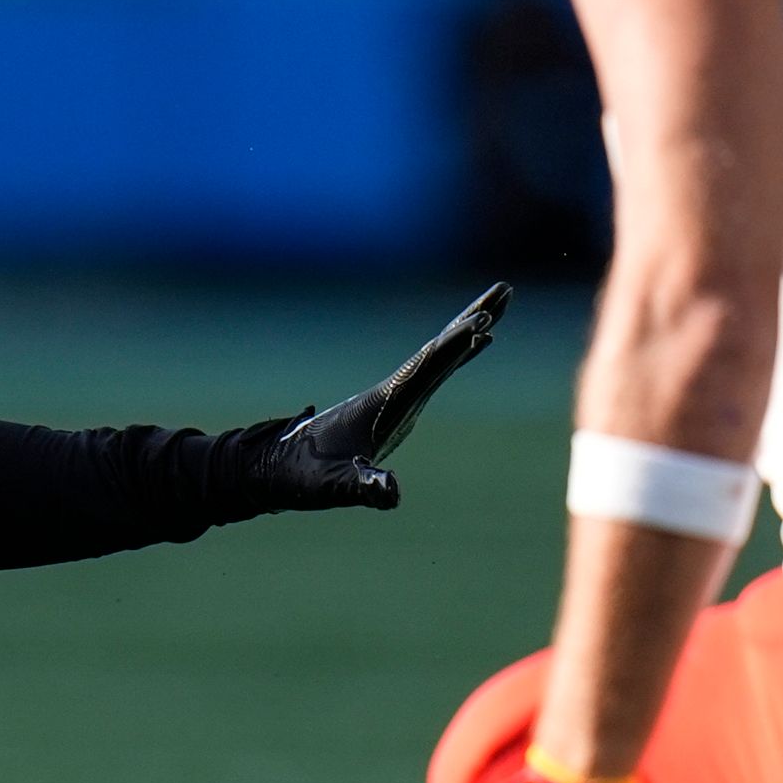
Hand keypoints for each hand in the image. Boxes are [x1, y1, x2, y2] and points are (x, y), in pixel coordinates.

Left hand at [235, 282, 510, 511]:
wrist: (278, 466)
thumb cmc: (306, 477)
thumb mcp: (335, 486)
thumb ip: (361, 488)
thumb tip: (391, 494)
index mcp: (385, 402)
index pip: (426, 367)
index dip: (454, 346)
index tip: (482, 320)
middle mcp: (395, 390)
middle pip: (439, 347)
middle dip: (471, 318)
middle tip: (504, 288)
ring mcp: (397, 394)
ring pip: (440, 353)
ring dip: (469, 329)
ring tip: (500, 304)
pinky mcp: (398, 403)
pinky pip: (436, 368)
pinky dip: (458, 353)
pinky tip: (476, 343)